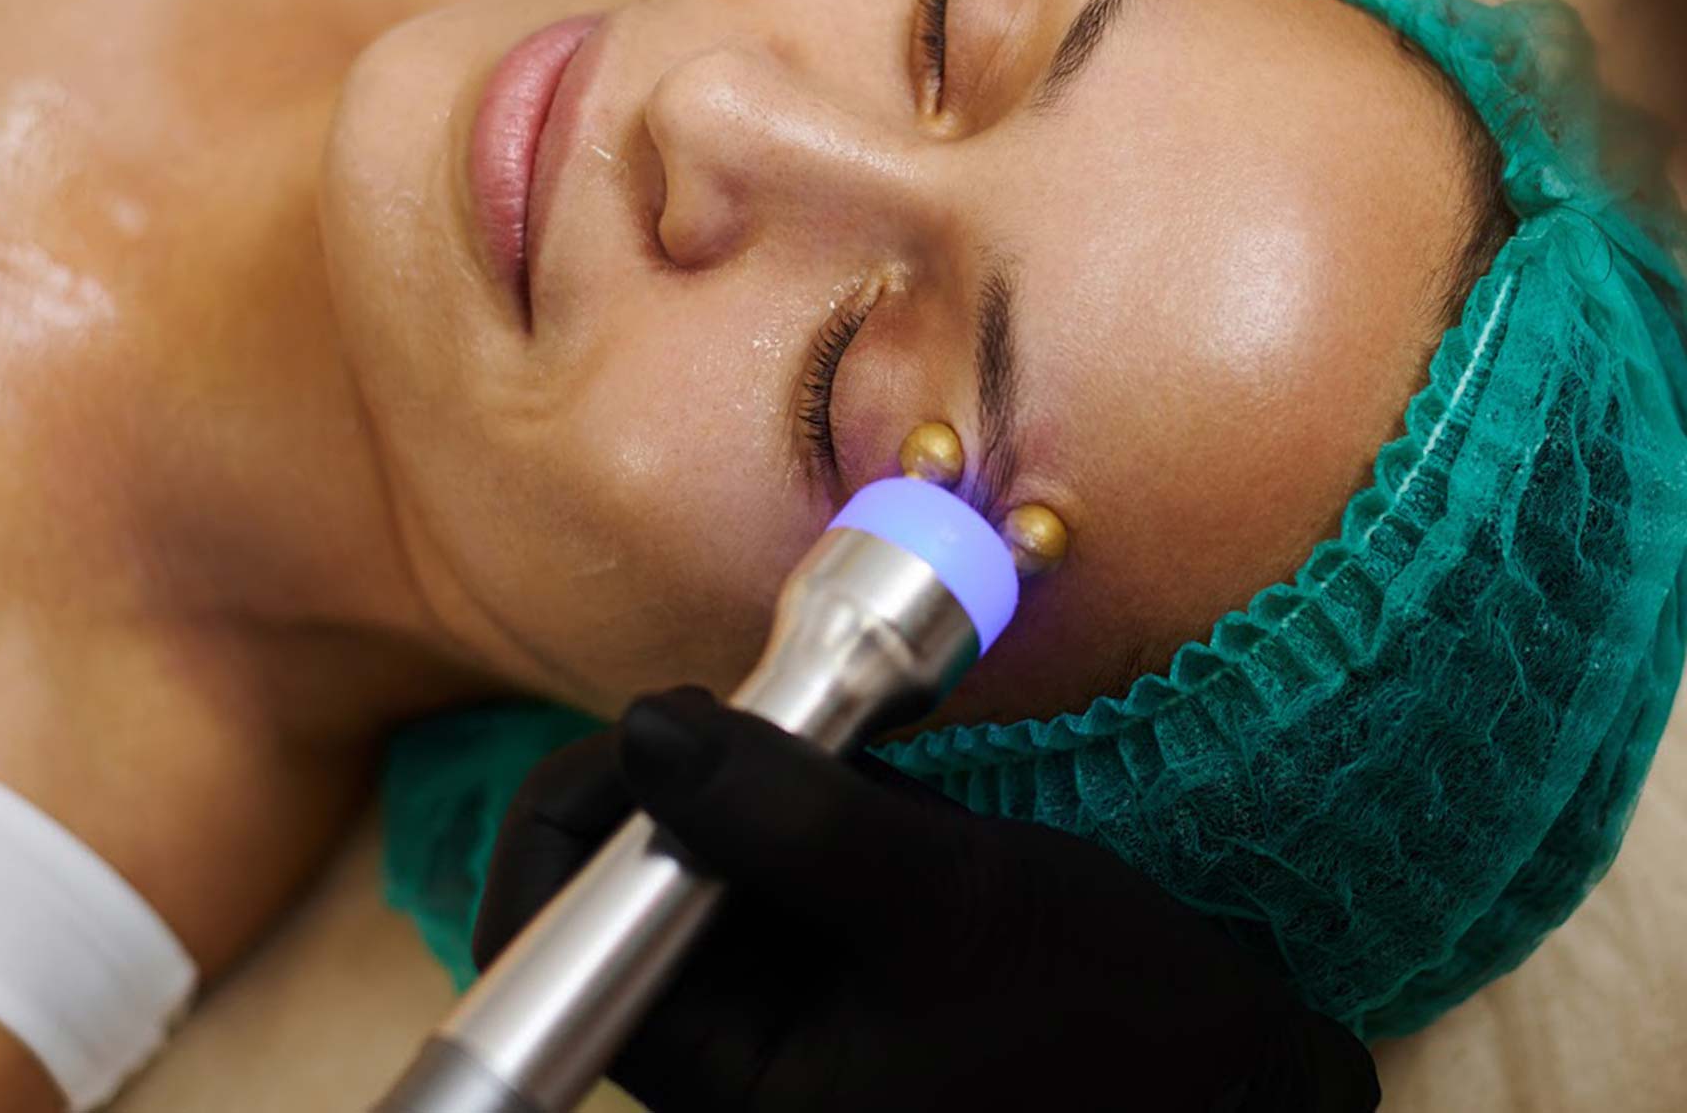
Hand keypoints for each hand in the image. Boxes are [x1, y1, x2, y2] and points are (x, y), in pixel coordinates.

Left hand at [473, 687, 1378, 1112]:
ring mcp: (779, 1009)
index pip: (560, 953)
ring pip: (701, 852)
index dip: (582, 816)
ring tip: (879, 766)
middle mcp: (731, 1054)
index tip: (679, 725)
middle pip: (621, 883)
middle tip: (798, 718)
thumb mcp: (951, 903)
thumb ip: (791, 819)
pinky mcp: (829, 964)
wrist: (1234, 1080)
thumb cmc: (1113, 1027)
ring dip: (768, 778)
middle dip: (699, 777)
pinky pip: (773, 855)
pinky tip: (899, 791)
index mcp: (728, 1084)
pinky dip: (818, 797)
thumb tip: (644, 725)